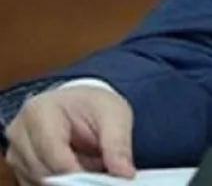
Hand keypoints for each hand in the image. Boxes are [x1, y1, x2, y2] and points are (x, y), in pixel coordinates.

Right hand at [3, 86, 135, 185]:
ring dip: (68, 180)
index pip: (55, 156)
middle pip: (45, 173)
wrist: (79, 105)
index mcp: (40, 112)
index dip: (79, 173)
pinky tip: (77, 169)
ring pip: (41, 182)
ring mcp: (16, 152)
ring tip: (89, 163)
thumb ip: (118, 144)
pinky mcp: (19, 168)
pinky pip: (38, 185)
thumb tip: (124, 173)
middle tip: (100, 172)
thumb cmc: (94, 106)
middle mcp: (20, 133)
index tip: (101, 180)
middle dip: (76, 178)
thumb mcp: (115, 116)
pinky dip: (60, 182)